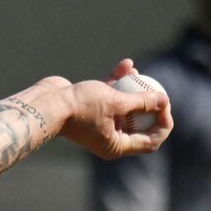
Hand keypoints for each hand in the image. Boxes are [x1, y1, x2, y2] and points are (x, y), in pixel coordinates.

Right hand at [13, 59, 172, 159]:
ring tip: (137, 72)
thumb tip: (163, 100)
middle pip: (140, 124)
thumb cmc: (79, 107)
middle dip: (150, 105)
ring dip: (133, 89)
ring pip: (125, 107)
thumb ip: (141, 102)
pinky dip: (118, 82)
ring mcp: (100, 123)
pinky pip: (111, 96)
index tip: (164, 105)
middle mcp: (110, 138)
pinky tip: (126, 64)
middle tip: (156, 89)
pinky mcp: (91, 108)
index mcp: (117, 146)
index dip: (162, 123)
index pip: (151, 141)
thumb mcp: (115, 102)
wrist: (45, 103)